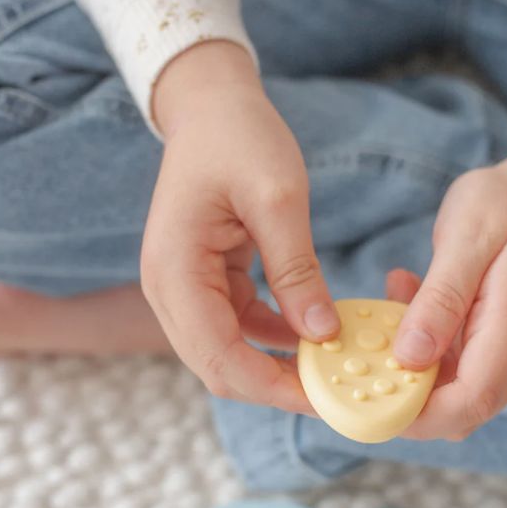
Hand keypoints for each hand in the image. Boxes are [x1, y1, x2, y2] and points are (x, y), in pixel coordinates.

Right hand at [141, 41, 337, 411]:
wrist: (213, 108)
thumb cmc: (239, 138)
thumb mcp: (278, 198)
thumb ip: (296, 270)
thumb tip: (321, 334)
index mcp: (175, 271)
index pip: (217, 355)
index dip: (270, 385)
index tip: (324, 399)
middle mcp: (171, 289)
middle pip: (219, 365)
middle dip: (275, 385)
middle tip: (335, 393)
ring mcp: (187, 287)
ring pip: (230, 351)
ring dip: (278, 365)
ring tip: (333, 369)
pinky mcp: (209, 281)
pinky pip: (241, 326)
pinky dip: (276, 337)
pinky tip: (316, 335)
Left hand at [392, 137, 506, 439]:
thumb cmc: (505, 208)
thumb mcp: (467, 237)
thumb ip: (441, 299)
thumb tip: (410, 356)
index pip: (472, 399)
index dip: (421, 414)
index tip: (367, 399)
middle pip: (460, 410)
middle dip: (402, 401)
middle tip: (352, 365)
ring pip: (451, 393)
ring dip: (406, 369)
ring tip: (379, 316)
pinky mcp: (491, 347)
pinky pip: (450, 366)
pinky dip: (418, 347)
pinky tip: (404, 297)